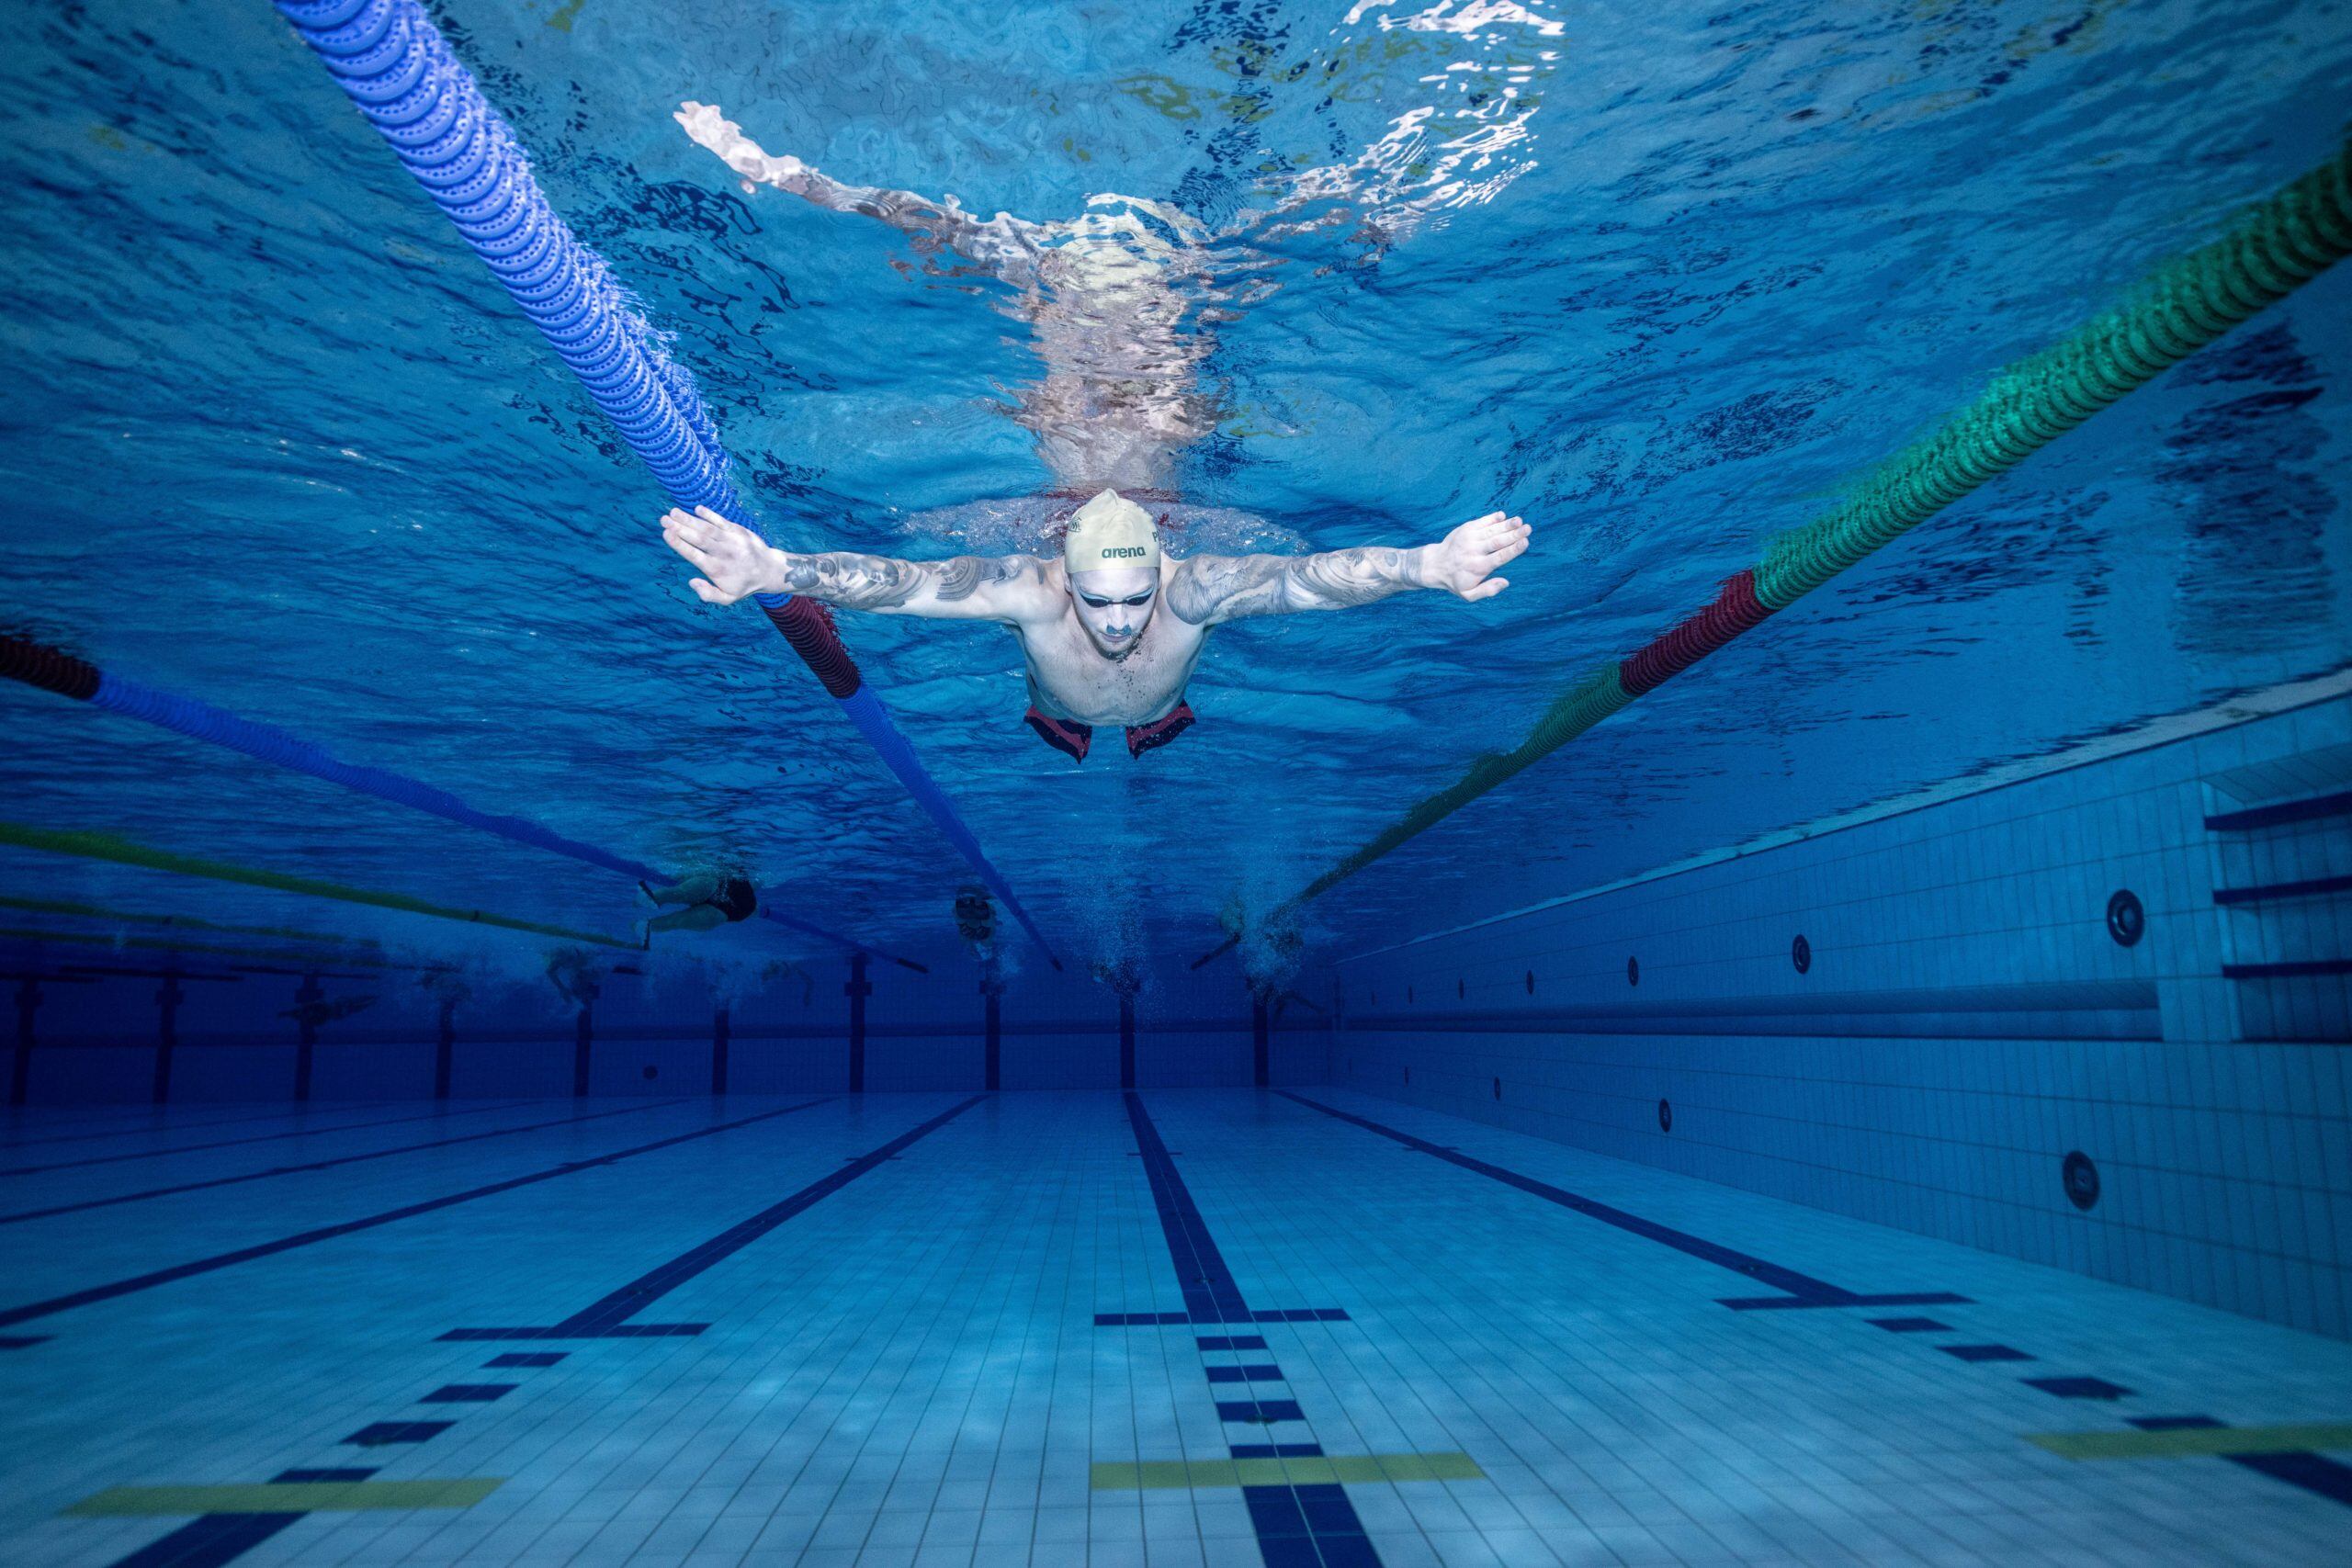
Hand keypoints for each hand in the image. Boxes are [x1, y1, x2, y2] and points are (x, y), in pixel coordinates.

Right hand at [660, 506, 778, 604]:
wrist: (769, 570)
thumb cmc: (743, 585)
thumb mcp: (728, 598)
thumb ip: (708, 594)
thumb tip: (692, 582)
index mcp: (717, 569)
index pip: (694, 555)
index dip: (679, 544)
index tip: (666, 533)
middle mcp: (724, 553)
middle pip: (699, 538)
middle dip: (680, 528)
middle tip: (663, 519)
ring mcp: (732, 540)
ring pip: (708, 528)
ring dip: (689, 519)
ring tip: (672, 512)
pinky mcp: (738, 530)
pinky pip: (722, 520)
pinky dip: (710, 514)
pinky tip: (697, 509)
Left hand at [1425, 511, 1529, 600]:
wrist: (1435, 565)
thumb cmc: (1456, 581)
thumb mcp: (1469, 594)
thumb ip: (1488, 590)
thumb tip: (1505, 582)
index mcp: (1478, 567)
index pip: (1500, 557)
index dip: (1513, 549)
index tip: (1525, 542)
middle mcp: (1474, 551)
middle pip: (1497, 541)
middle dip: (1514, 534)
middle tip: (1528, 528)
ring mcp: (1469, 538)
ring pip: (1491, 530)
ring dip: (1506, 525)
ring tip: (1520, 521)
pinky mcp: (1466, 529)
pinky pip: (1482, 522)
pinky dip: (1492, 518)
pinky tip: (1503, 516)